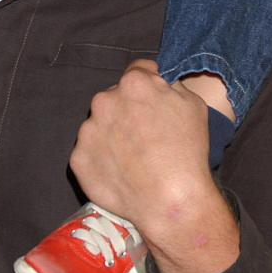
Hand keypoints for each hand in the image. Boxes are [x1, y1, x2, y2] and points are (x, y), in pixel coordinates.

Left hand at [69, 60, 238, 272]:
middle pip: (115, 98)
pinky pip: (89, 153)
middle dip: (127, 110)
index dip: (149, 84)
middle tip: (146, 134)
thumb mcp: (193, 105)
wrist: (169, 200)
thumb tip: (159, 84)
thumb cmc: (186, 152)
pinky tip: (121, 172)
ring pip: (100, 125)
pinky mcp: (78, 159)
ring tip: (134, 158)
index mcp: (134, 83)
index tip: (155, 100)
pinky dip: (102, 159)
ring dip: (112, 134)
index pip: (138, 71)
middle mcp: (104, 101)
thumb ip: (171, 86)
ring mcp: (87, 131)